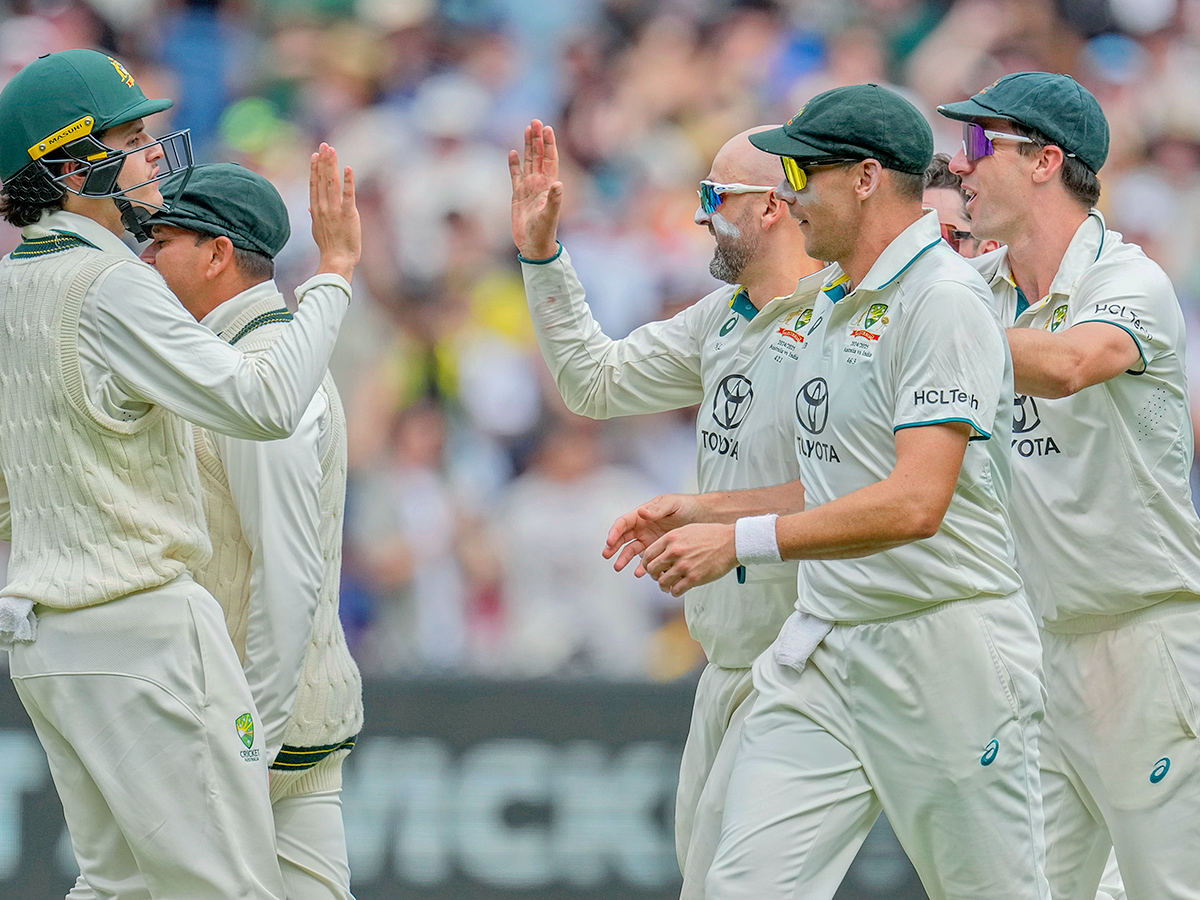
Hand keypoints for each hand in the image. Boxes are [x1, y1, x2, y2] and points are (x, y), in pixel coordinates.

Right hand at [310, 143, 360, 282]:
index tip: (315, 155)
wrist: (337, 260)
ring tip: (332, 151)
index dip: (314, 169)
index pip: (314, 184)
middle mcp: (323, 207)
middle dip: (323, 161)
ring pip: (332, 183)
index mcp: (316, 210)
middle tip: (325, 145)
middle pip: (322, 179)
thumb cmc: (330, 247)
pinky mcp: (348, 214)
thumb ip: (315, 215)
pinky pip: (348, 195)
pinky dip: (348, 182)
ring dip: (332, 165)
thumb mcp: (318, 229)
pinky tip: (348, 169)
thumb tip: (310, 207)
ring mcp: (334, 210)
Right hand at [509, 119, 562, 259]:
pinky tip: (512, 152)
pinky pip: (515, 175)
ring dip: (528, 146)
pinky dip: (514, 164)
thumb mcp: (549, 216)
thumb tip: (558, 183)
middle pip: (539, 156)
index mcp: (549, 186)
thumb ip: (554, 200)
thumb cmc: (543, 232)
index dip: (549, 144)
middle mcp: (540, 184)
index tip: (547, 128)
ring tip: (528, 129)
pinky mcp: (517, 195)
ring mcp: (528, 188)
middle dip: (538, 139)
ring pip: (529, 162)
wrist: (533, 245)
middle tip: (536, 121)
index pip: (550, 160)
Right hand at [604, 493, 704, 575]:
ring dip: (623, 558)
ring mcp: (649, 539)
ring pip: (631, 550)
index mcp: (643, 515)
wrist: (703, 517)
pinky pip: (647, 559)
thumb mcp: (672, 504)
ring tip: (618, 567)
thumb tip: (641, 512)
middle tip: (607, 555)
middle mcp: (643, 528)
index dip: (615, 531)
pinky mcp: (658, 550)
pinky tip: (639, 573)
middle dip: (613, 546)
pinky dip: (641, 567)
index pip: (624, 523)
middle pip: (623, 538)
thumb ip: (657, 509)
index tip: (610, 541)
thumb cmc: (686, 506)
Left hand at [643, 523, 737, 596]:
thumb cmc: (711, 535)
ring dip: (664, 586)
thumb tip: (660, 553)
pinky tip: (678, 589)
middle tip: (659, 577)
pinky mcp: (694, 578)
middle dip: (653, 575)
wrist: (731, 542)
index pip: (647, 554)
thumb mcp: (686, 530)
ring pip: (662, 582)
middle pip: (651, 569)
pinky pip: (676, 590)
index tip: (649, 567)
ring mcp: (684, 566)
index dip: (646, 563)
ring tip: (668, 585)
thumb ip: (671, 541)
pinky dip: (674, 592)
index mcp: (671, 538)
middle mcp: (675, 552)